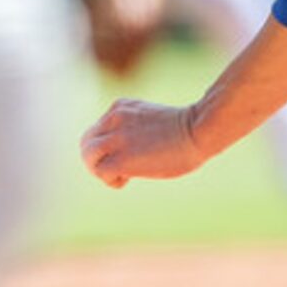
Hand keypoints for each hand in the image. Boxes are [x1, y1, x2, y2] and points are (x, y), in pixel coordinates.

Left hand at [81, 98, 208, 188]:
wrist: (200, 130)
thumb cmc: (187, 129)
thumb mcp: (151, 119)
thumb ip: (135, 127)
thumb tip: (132, 149)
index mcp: (120, 107)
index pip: (97, 130)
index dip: (107, 147)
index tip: (127, 155)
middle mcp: (114, 118)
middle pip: (86, 142)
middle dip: (97, 160)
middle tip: (116, 170)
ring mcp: (116, 137)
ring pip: (88, 156)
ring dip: (100, 170)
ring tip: (120, 175)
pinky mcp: (122, 158)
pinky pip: (100, 171)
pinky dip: (110, 180)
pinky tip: (127, 180)